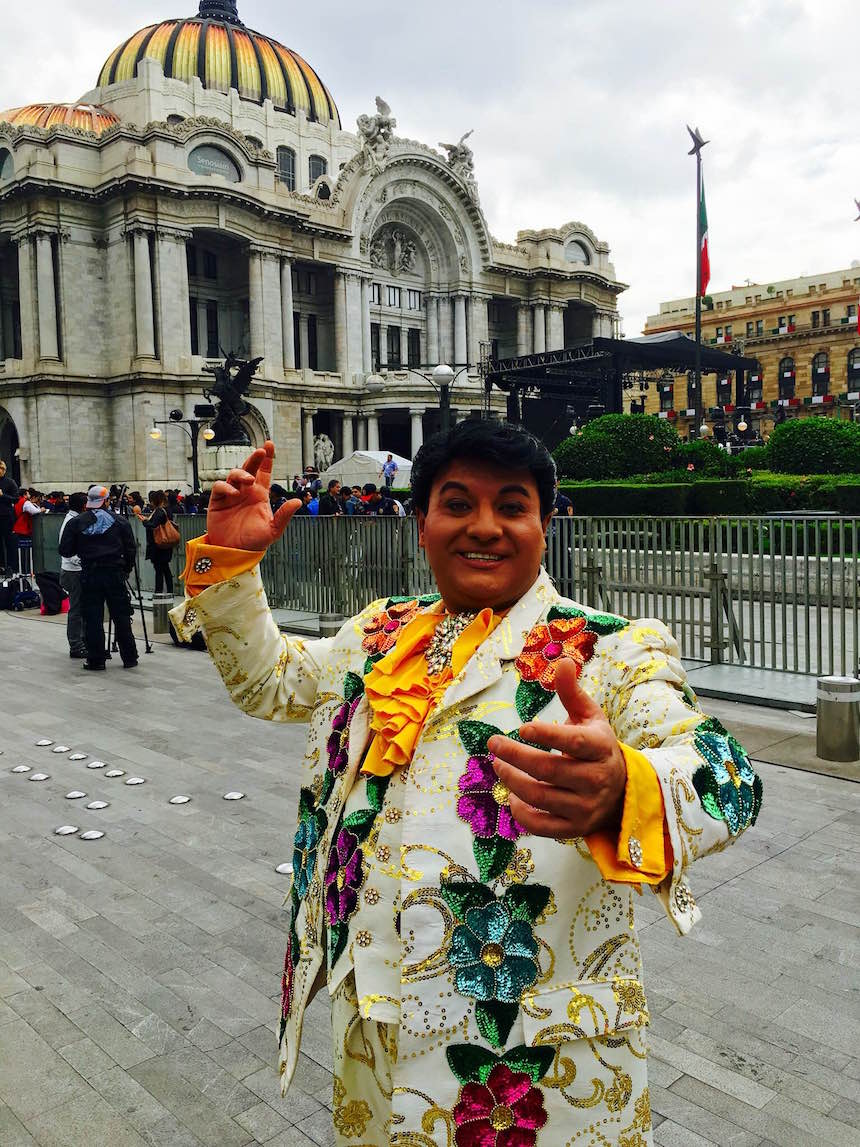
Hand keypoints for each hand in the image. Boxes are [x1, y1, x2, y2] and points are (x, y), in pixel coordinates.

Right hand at [207, 441, 300, 550]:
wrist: (234, 552)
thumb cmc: (254, 542)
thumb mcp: (273, 530)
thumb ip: (284, 515)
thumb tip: (297, 502)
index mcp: (260, 495)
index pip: (264, 472)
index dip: (266, 459)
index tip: (269, 445)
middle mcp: (246, 492)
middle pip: (249, 469)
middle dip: (255, 459)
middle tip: (261, 452)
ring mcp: (231, 495)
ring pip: (234, 475)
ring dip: (241, 473)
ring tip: (248, 480)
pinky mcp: (218, 501)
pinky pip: (220, 487)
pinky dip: (226, 487)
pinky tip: (234, 493)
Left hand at [487, 659, 626, 838]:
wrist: (621, 792)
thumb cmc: (596, 747)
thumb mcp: (590, 718)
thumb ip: (572, 692)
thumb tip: (562, 661)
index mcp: (600, 747)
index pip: (573, 741)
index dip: (546, 734)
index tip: (521, 728)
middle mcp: (596, 779)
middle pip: (549, 769)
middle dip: (515, 756)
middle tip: (493, 745)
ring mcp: (586, 807)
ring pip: (541, 796)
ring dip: (512, 780)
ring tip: (498, 765)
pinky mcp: (575, 828)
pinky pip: (542, 826)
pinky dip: (521, 813)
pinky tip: (511, 796)